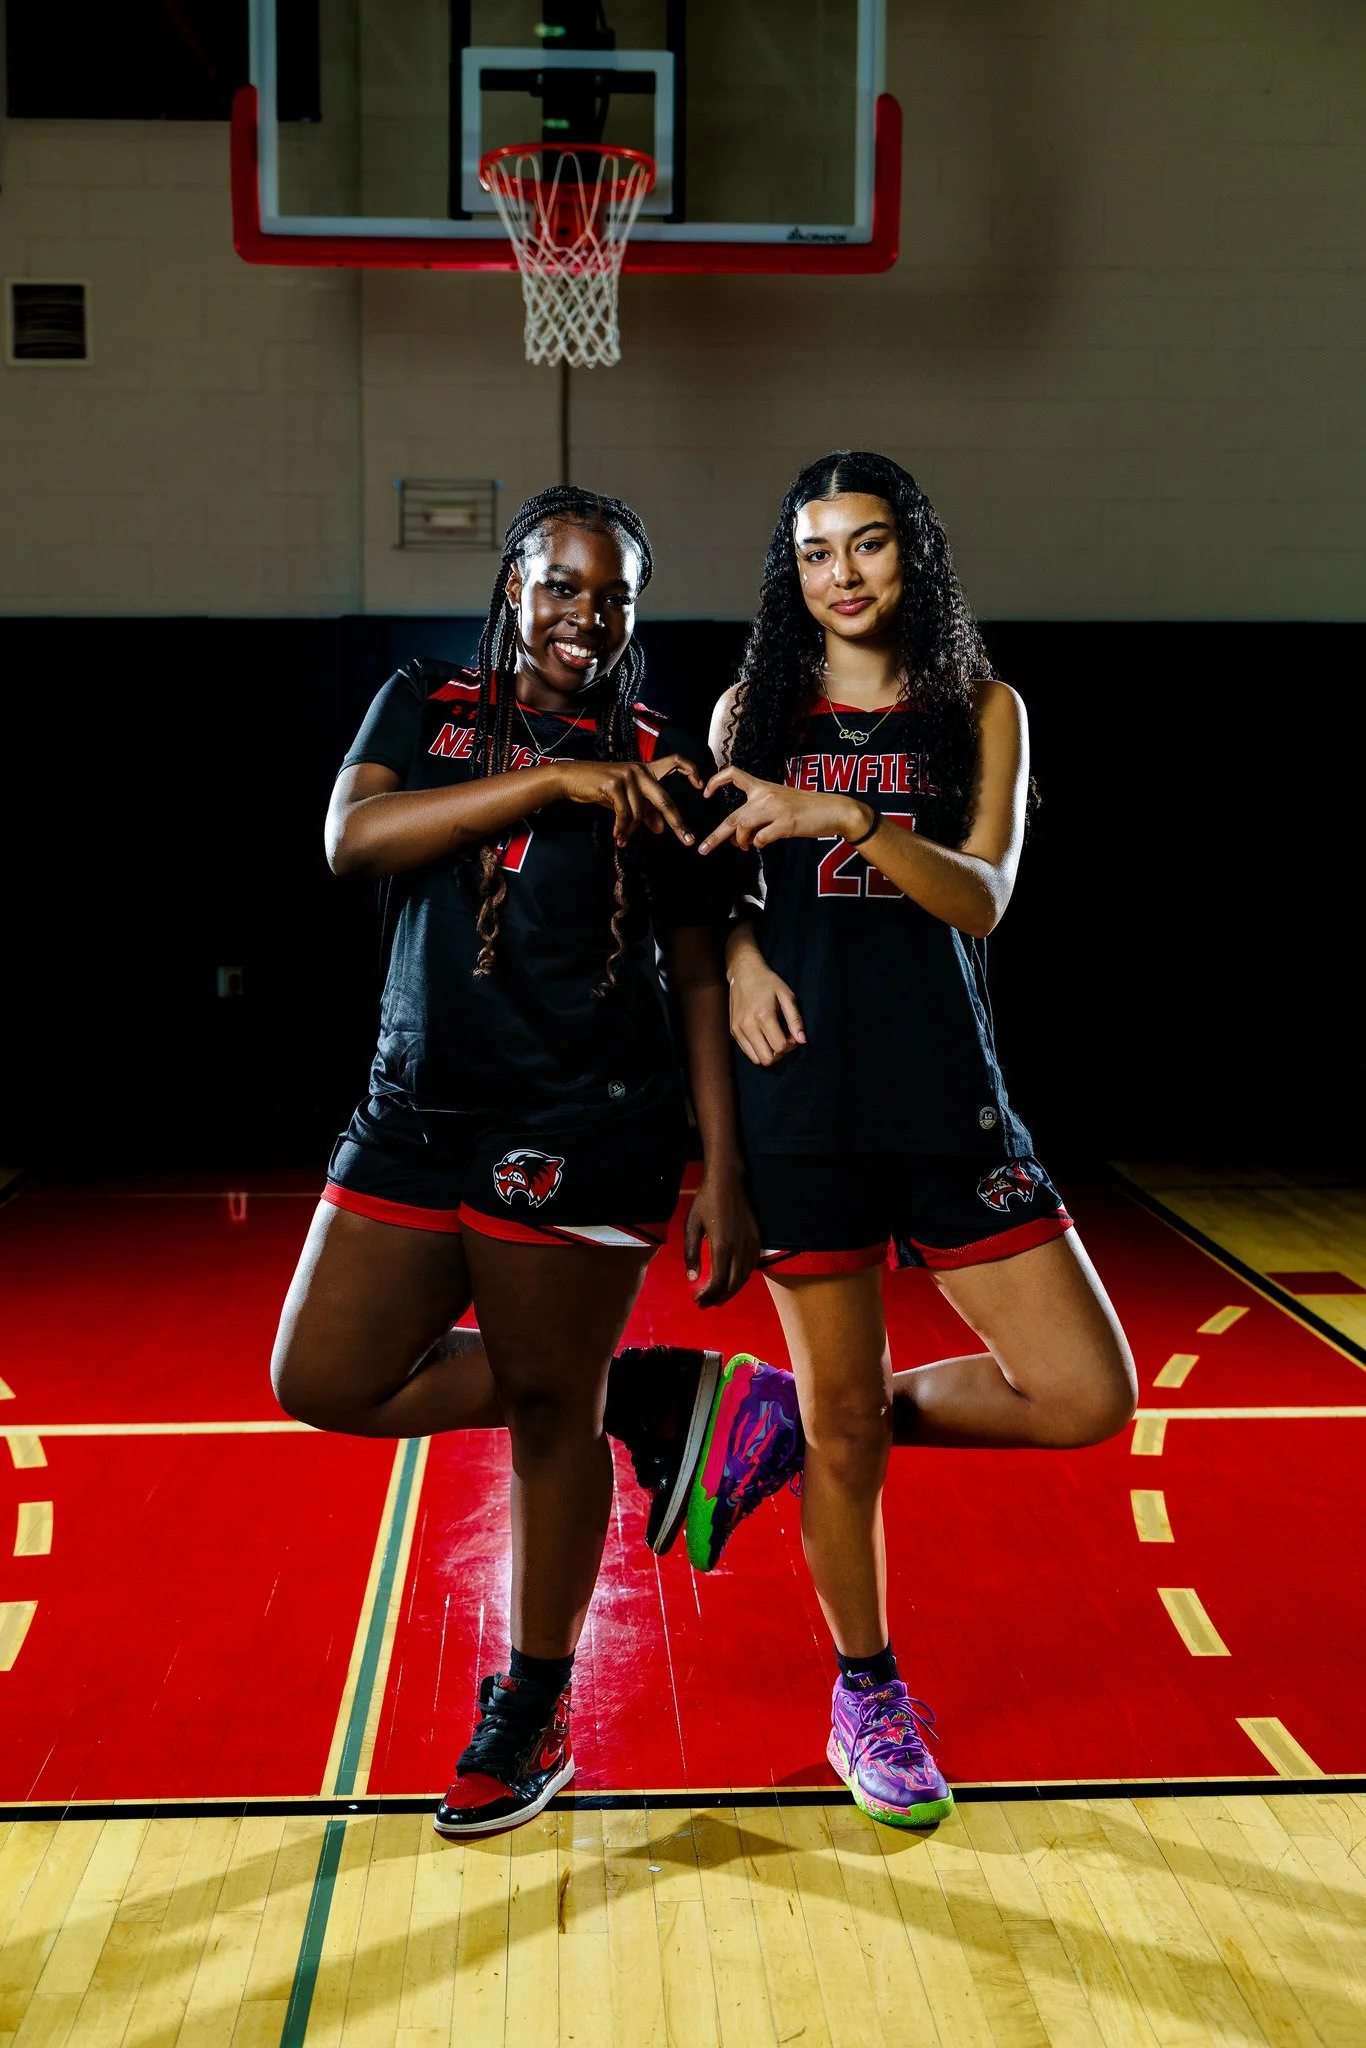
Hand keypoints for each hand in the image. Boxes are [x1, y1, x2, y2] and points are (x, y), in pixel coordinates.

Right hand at [556, 756, 701, 846]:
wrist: (571, 778)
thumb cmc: (600, 788)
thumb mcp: (626, 800)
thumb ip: (645, 811)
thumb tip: (661, 828)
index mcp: (647, 770)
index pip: (675, 761)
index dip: (691, 770)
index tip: (701, 786)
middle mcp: (641, 770)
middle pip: (665, 799)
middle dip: (677, 822)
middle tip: (687, 840)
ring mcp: (628, 775)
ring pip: (640, 812)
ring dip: (632, 830)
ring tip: (624, 838)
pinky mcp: (614, 783)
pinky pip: (625, 813)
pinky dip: (622, 828)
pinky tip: (618, 835)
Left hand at [682, 1166, 759, 1305]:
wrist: (727, 1181)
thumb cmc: (705, 1201)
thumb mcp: (691, 1226)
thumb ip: (691, 1253)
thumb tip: (691, 1278)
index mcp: (722, 1246)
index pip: (717, 1281)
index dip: (707, 1294)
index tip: (696, 1299)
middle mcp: (739, 1248)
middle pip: (732, 1284)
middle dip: (718, 1298)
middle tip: (704, 1304)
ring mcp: (750, 1244)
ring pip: (744, 1278)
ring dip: (730, 1292)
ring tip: (716, 1298)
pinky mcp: (756, 1239)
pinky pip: (752, 1267)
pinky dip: (741, 1279)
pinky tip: (731, 1281)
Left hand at [698, 767, 870, 853]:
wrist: (834, 809)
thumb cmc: (807, 808)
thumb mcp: (781, 803)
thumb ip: (759, 816)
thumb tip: (741, 839)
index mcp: (763, 787)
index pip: (734, 774)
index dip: (716, 781)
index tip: (705, 793)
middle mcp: (766, 796)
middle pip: (732, 816)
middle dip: (716, 835)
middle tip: (703, 849)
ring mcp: (776, 809)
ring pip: (743, 827)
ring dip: (739, 842)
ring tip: (743, 848)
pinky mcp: (786, 823)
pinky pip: (762, 838)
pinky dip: (759, 844)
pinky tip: (764, 844)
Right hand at [729, 952, 805, 1066]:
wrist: (743, 973)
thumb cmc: (768, 982)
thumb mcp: (786, 995)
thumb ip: (795, 1019)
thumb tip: (802, 1040)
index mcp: (763, 1016)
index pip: (779, 1047)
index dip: (790, 1045)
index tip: (792, 1034)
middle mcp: (748, 1025)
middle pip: (767, 1059)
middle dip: (779, 1054)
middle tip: (784, 1039)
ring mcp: (738, 1030)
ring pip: (756, 1059)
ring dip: (768, 1053)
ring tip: (773, 1038)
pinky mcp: (733, 1031)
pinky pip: (747, 1052)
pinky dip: (758, 1049)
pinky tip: (763, 1036)